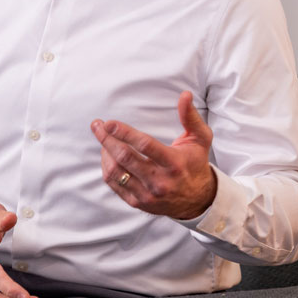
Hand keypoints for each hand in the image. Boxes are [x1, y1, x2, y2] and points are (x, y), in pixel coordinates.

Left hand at [91, 91, 217, 219]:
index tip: (108, 123)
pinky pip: (114, 184)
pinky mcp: (139, 203)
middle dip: (106, 139)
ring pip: (115, 172)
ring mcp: (148, 194)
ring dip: (105, 152)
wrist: (198, 200)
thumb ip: (190, 117)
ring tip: (104, 139)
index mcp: (174, 163)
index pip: (145, 145)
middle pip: (125, 158)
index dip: (124, 132)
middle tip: (97, 125)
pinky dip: (107, 168)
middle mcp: (160, 181)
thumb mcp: (200, 139)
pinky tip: (108, 156)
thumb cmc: (196, 163)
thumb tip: (184, 94)